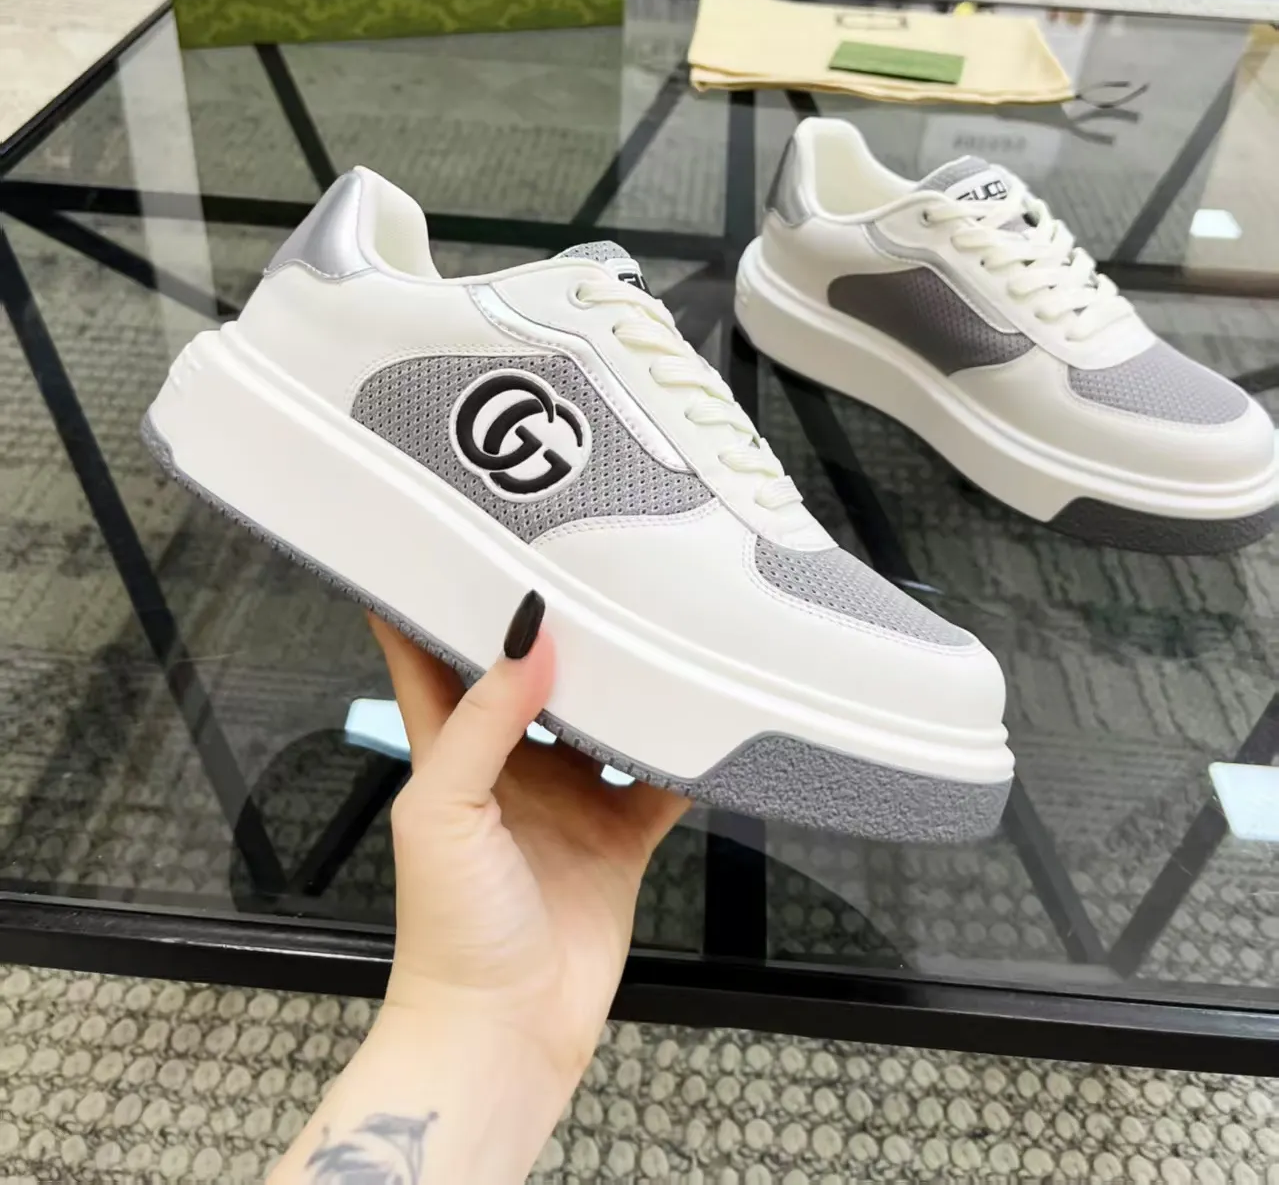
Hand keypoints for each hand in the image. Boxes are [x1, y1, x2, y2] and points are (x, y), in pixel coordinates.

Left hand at [370, 595, 689, 1094]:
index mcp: (450, 749)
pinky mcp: (619, 838)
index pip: (432, 653)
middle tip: (595, 556)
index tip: (458, 528)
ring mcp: (569, 801)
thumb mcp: (445, 809)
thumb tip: (531, 633)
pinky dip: (689, 753)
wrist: (504, 1034)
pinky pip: (661, 781)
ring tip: (664, 616)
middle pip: (535, 674)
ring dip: (630, 679)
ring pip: (606, 717)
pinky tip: (715, 711)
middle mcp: (511, 765)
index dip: (439, 595)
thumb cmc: (450, 926)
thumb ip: (485, 719)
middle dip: (560, 624)